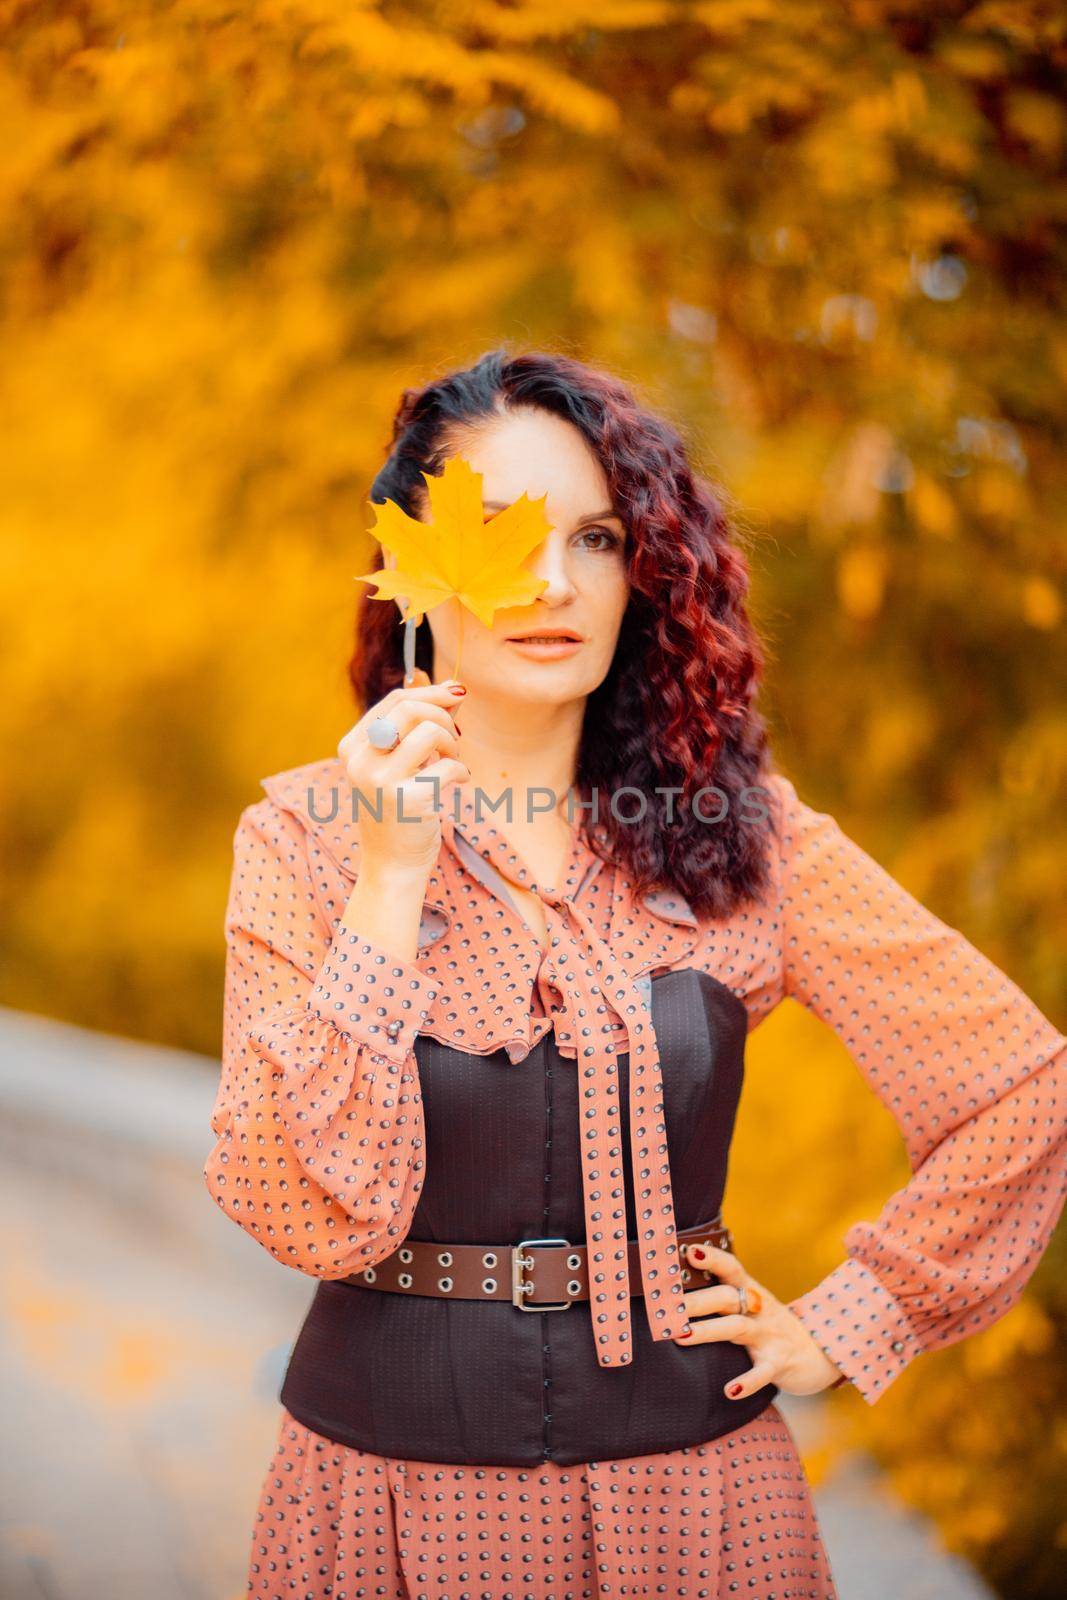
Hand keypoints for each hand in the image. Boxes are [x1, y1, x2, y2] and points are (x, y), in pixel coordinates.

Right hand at [337, 675, 469, 877]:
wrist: (392, 865)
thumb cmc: (399, 810)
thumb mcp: (401, 764)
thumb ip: (421, 727)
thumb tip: (455, 690)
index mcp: (353, 747)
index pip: (394, 701)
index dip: (431, 693)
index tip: (457, 696)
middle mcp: (361, 761)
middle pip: (410, 708)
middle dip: (443, 716)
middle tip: (455, 739)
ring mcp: (381, 781)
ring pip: (430, 731)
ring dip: (453, 743)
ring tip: (454, 761)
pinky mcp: (408, 800)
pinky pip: (449, 767)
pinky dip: (462, 771)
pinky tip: (459, 783)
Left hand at [674, 1242, 846, 1399]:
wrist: (818, 1352)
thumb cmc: (769, 1325)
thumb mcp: (751, 1305)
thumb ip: (722, 1296)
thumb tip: (675, 1290)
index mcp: (751, 1292)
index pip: (731, 1268)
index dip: (712, 1258)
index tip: (689, 1251)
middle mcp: (759, 1310)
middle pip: (727, 1298)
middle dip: (696, 1300)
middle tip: (667, 1306)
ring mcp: (770, 1335)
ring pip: (737, 1328)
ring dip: (708, 1331)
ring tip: (682, 1336)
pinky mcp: (779, 1363)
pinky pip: (763, 1372)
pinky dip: (748, 1381)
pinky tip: (731, 1390)